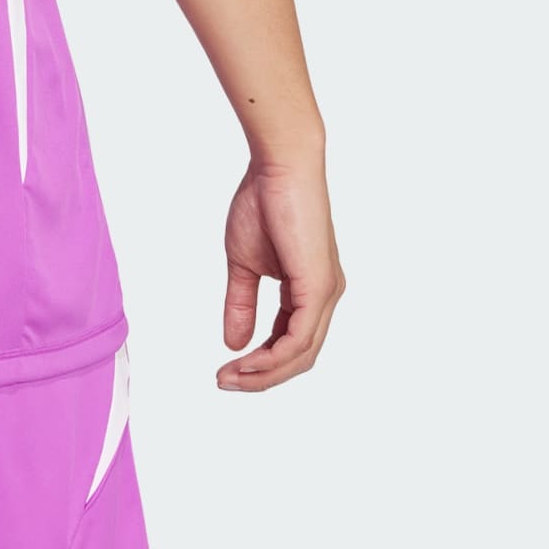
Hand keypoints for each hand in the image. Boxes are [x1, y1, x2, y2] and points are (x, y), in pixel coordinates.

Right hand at [218, 157, 344, 390]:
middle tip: (224, 382)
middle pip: (298, 358)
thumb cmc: (262, 202)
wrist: (279, 167)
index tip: (223, 370)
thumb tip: (233, 343)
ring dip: (265, 373)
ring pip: (301, 355)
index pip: (288, 342)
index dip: (258, 362)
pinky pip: (300, 338)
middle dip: (261, 377)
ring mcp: (325, 294)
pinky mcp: (319, 287)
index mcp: (308, 291)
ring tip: (231, 377)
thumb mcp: (243, 263)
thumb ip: (241, 303)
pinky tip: (249, 360)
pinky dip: (274, 357)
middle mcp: (324, 298)